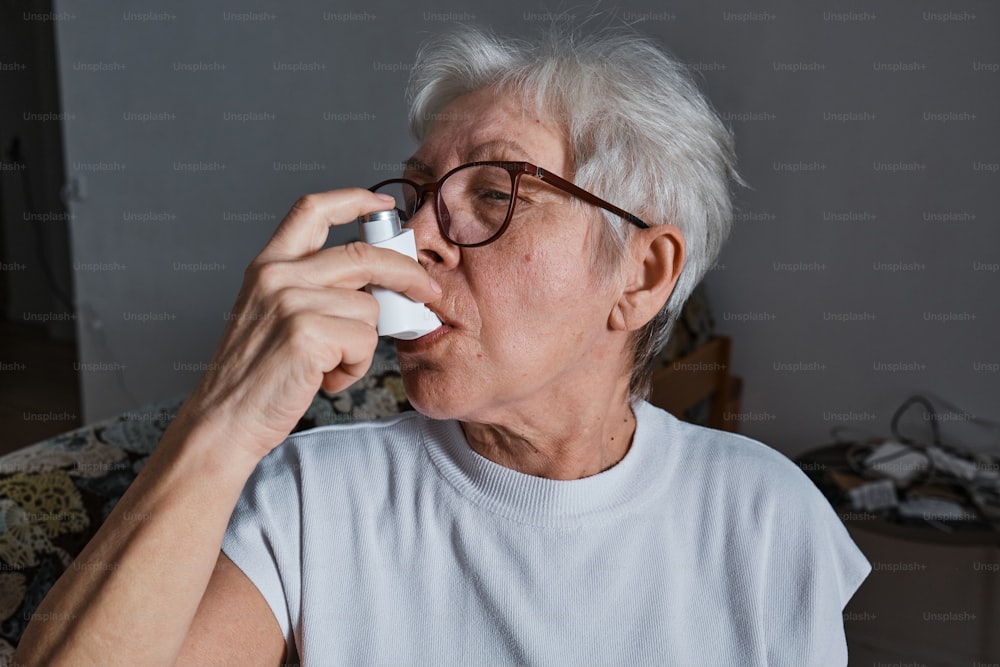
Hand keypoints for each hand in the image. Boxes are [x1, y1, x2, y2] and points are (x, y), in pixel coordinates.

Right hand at [177, 188, 440, 461]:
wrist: (226, 418)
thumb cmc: (257, 375)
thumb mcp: (274, 314)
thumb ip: (315, 288)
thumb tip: (377, 284)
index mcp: (269, 265)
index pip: (312, 210)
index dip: (353, 200)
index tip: (384, 204)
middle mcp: (277, 275)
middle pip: (363, 254)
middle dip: (406, 273)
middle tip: (427, 291)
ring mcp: (291, 302)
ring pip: (369, 308)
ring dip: (362, 345)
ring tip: (330, 365)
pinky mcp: (306, 333)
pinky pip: (365, 341)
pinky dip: (356, 367)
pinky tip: (326, 378)